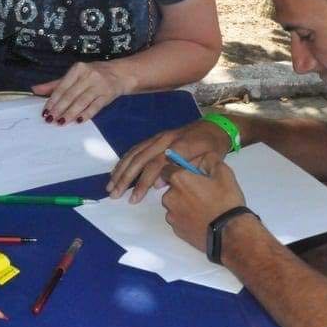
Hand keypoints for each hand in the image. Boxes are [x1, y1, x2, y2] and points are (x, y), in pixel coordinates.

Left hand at [32, 61, 134, 125]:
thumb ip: (55, 84)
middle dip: (59, 109)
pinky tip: (78, 121)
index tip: (45, 111)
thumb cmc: (93, 75)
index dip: (53, 100)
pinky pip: (95, 106)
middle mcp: (89, 75)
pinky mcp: (108, 94)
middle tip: (50, 120)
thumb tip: (35, 90)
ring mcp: (99, 85)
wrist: (120, 74)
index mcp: (78, 69)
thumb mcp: (75, 75)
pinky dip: (86, 114)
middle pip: (70, 95)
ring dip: (70, 113)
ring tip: (61, 122)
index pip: (62, 87)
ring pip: (81, 101)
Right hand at [107, 119, 231, 201]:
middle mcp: (165, 139)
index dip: (143, 183)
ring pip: (135, 153)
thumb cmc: (213, 148)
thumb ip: (183, 172)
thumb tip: (159, 185)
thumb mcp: (206, 160)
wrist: (215, 127)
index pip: (155, 165)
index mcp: (179, 146)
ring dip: (121, 170)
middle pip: (140, 159)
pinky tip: (117, 171)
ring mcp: (158, 137)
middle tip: (114, 194)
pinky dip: (125, 160)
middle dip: (125, 178)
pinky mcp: (156, 137)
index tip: (134, 199)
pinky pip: (136, 148)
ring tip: (110, 186)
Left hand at [162, 152, 245, 251]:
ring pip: (174, 203)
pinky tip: (201, 218)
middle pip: (171, 187)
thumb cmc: (226, 202)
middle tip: (202, 191)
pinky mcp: (176, 230)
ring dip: (183, 202)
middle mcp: (170, 197)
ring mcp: (171, 215)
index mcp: (179, 179)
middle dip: (183, 187)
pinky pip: (177, 218)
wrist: (230, 233)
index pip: (167, 168)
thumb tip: (202, 157)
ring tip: (203, 207)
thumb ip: (209, 159)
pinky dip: (185, 216)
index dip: (179, 169)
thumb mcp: (224, 172)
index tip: (191, 174)